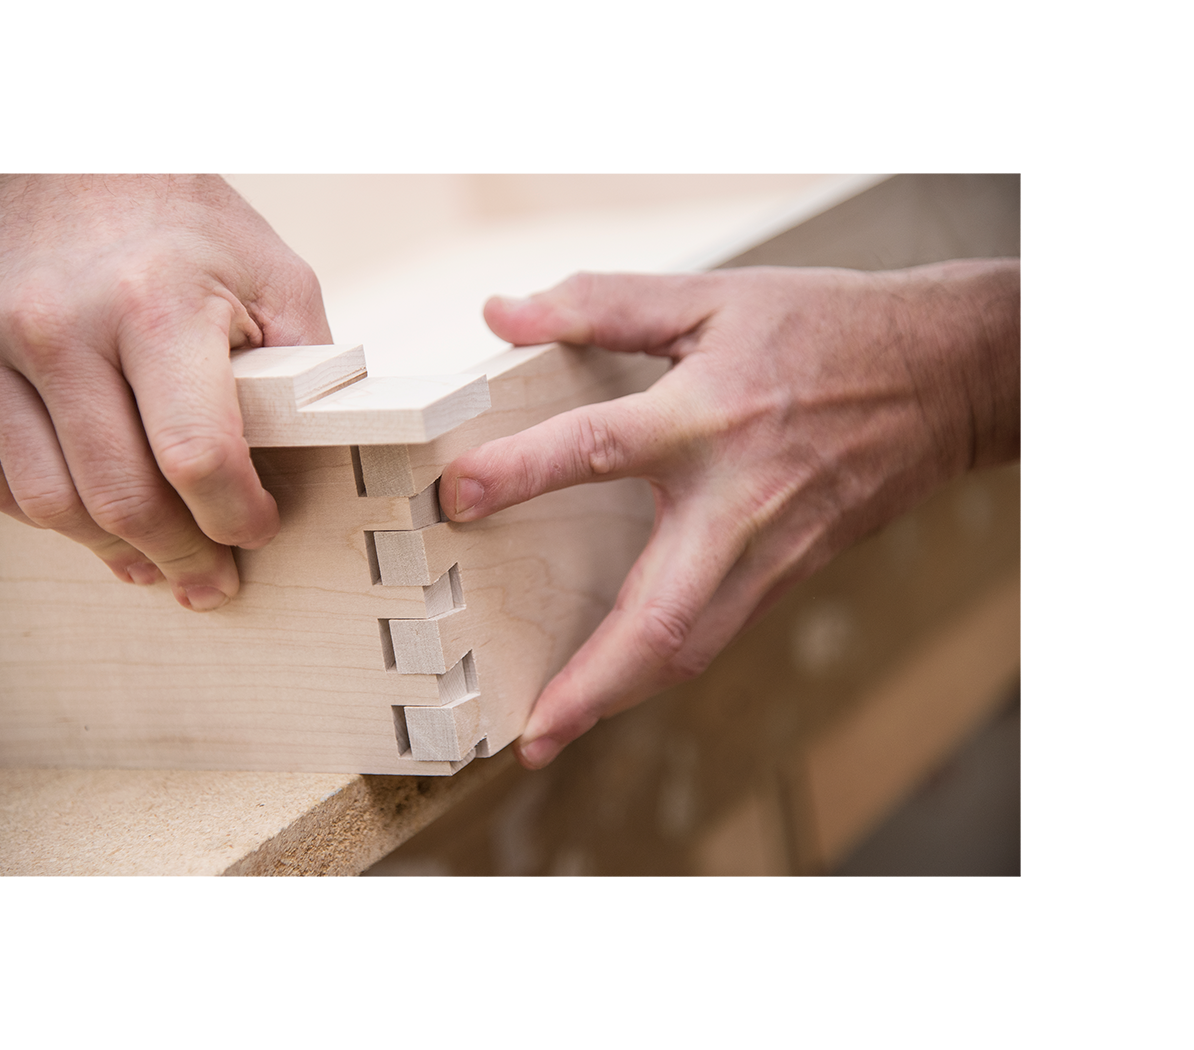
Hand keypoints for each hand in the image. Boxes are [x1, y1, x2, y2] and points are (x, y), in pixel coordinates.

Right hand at [0, 174, 330, 609]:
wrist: (59, 163)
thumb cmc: (177, 223)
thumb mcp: (268, 272)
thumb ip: (304, 366)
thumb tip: (328, 458)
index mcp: (156, 302)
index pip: (197, 458)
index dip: (236, 517)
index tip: (258, 528)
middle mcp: (61, 325)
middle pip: (121, 498)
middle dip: (180, 556)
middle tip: (209, 580)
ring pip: (50, 504)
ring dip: (111, 550)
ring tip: (152, 562)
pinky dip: (41, 516)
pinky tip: (87, 518)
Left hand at [439, 261, 1019, 767]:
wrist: (943, 378)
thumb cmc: (826, 330)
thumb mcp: (713, 297)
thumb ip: (603, 303)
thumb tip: (504, 313)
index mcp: (707, 419)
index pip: (595, 448)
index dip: (520, 472)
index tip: (458, 494)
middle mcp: (736, 502)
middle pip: (659, 617)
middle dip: (590, 685)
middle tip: (530, 733)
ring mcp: (768, 550)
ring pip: (691, 648)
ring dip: (620, 698)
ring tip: (555, 731)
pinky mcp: (788, 573)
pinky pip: (717, 635)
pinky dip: (661, 667)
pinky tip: (619, 681)